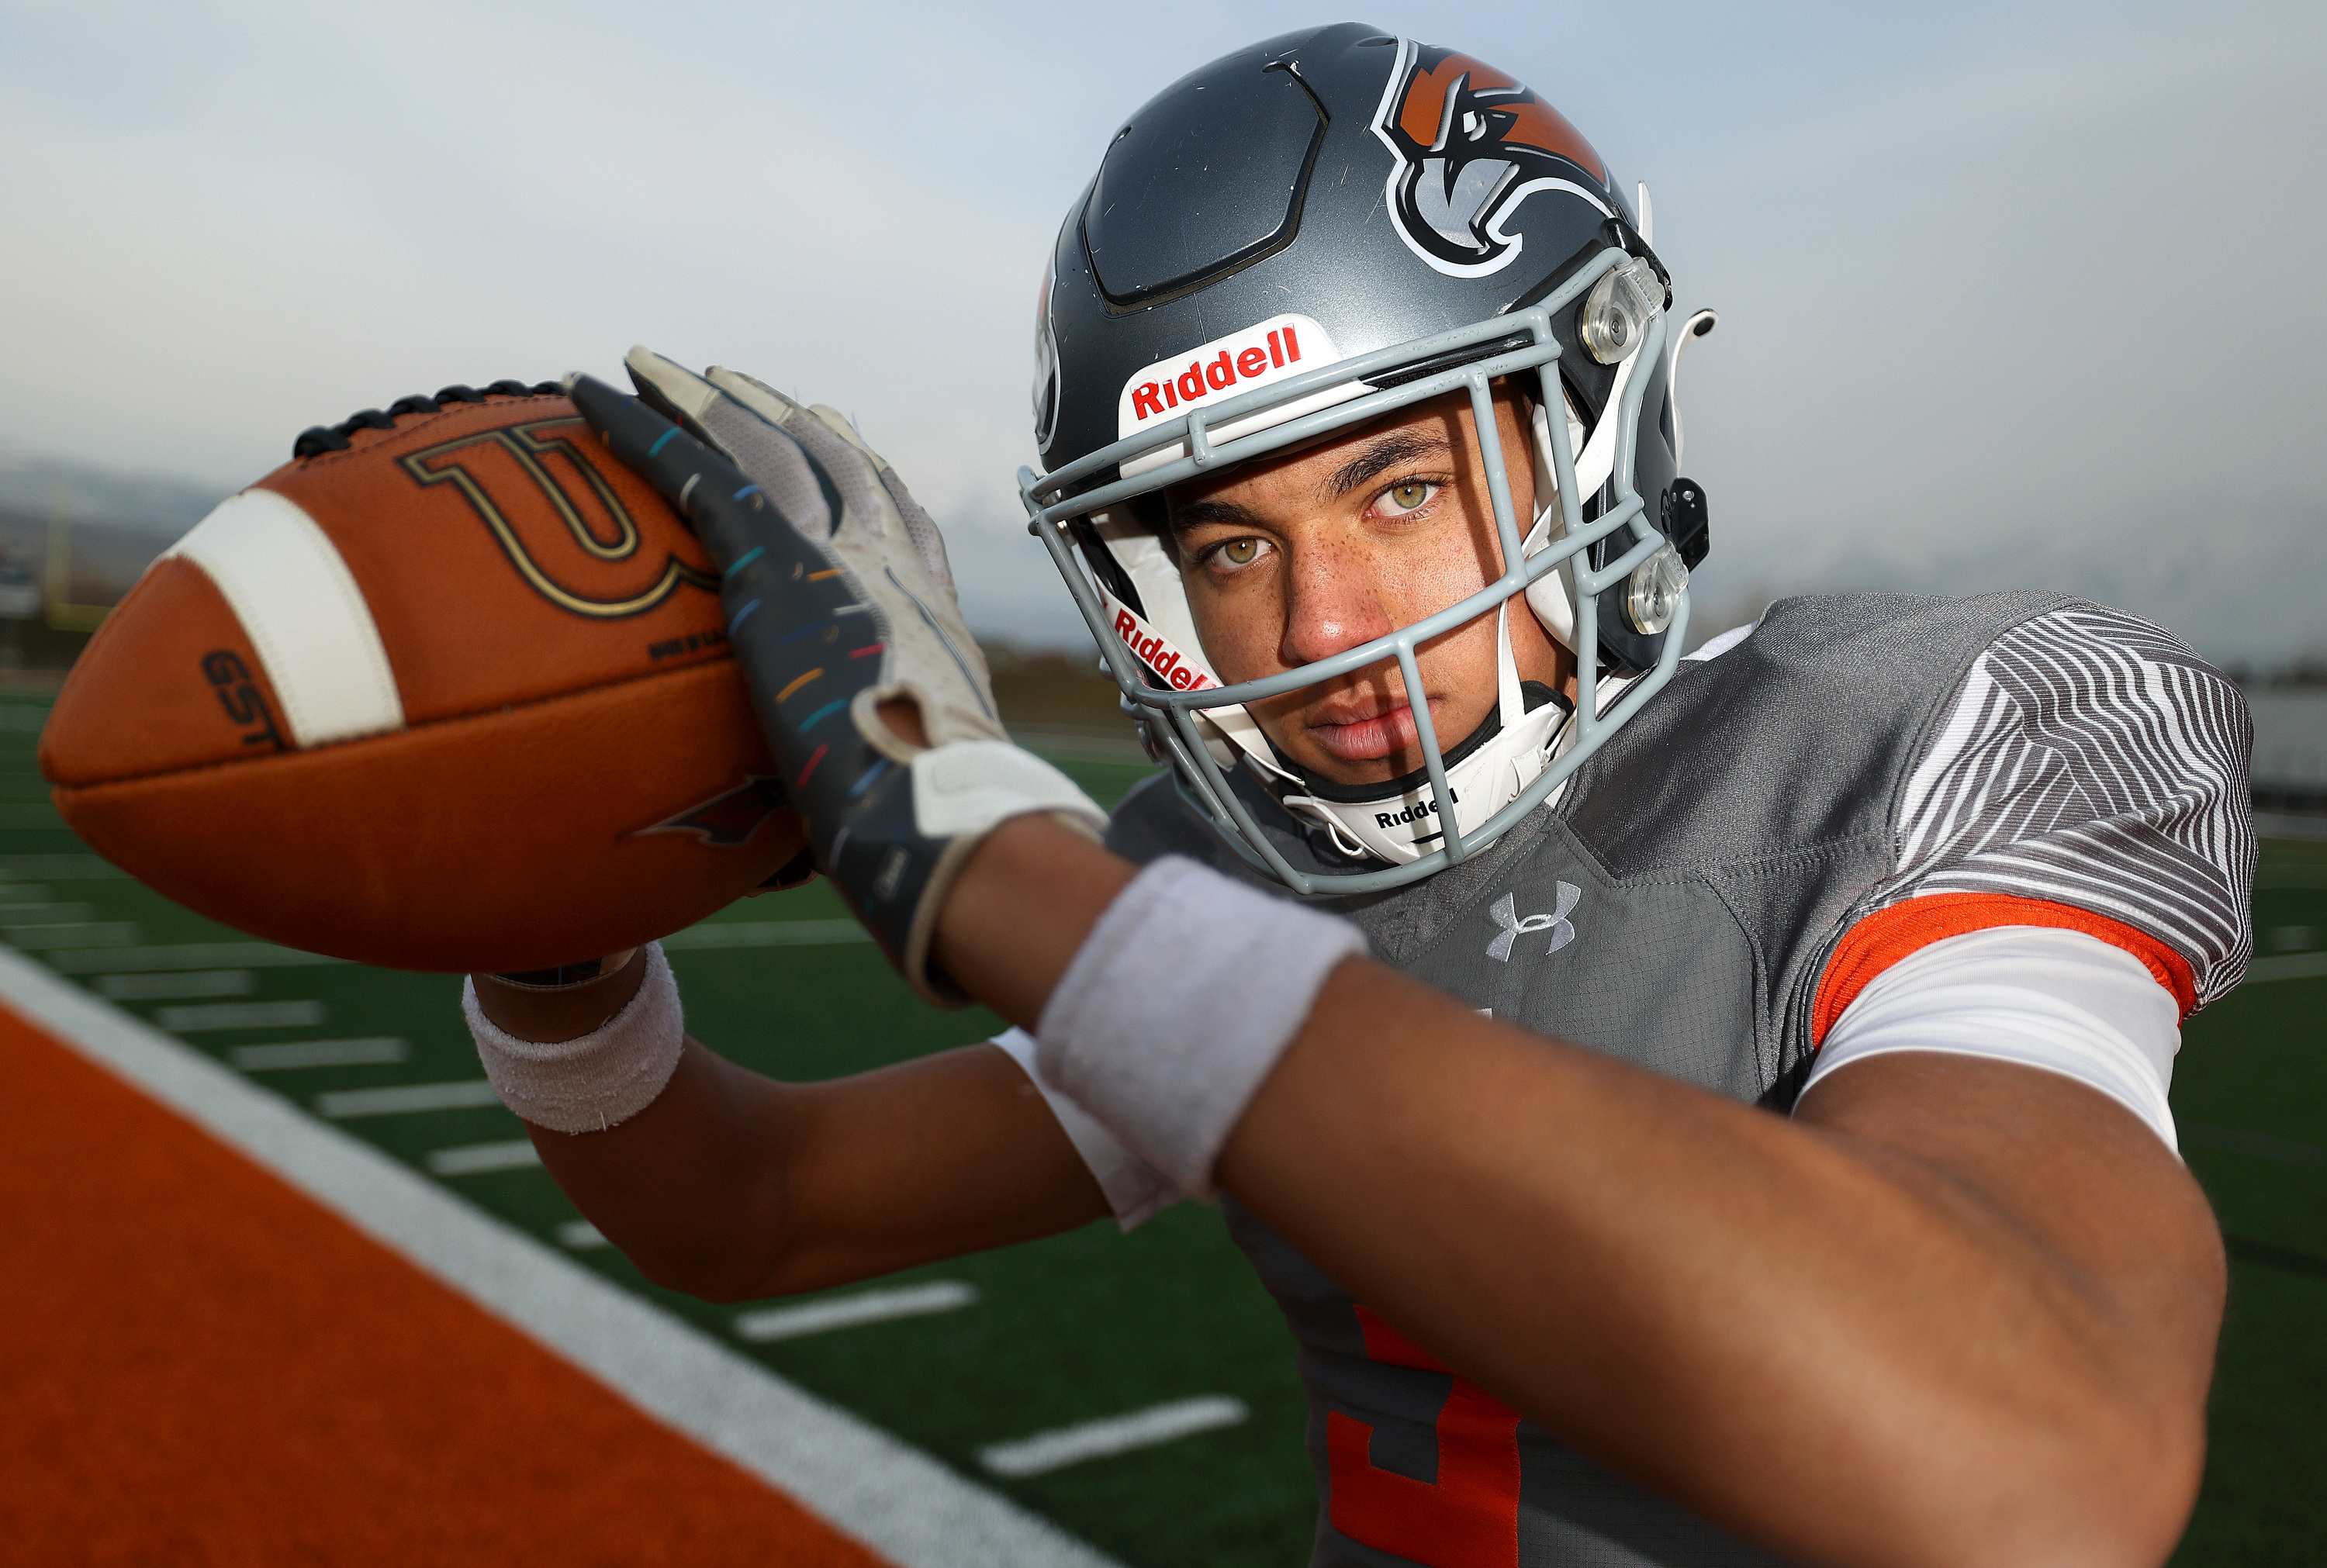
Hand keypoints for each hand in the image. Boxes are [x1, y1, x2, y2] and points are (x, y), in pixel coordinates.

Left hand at [568, 350, 1104, 1003]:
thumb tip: (830, 868)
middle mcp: (889, 564)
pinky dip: (634, 423)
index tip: (841, 436)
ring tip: (654, 367)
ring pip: (760, 446)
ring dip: (703, 401)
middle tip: (734, 383)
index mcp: (928, 612)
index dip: (867, 472)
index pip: (899, 520)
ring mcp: (834, 554)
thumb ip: (873, 797)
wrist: (942, 812)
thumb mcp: (914, 793)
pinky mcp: (772, 563)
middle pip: (833, 460)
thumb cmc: (937, 835)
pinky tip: (586, 390)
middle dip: (783, 417)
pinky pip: (688, 470)